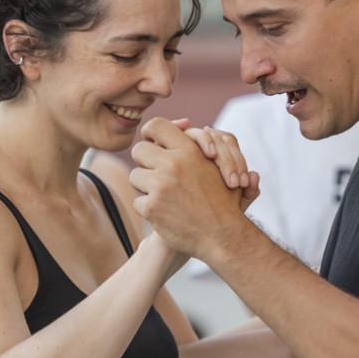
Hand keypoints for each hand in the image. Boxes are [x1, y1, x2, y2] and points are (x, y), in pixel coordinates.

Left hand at [130, 117, 254, 259]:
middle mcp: (173, 164)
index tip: (153, 144)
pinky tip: (166, 214)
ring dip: (146, 187)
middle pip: (139, 150)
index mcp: (188, 150)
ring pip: (136, 176)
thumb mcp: (217, 164)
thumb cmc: (222, 199)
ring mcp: (161, 185)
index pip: (155, 126)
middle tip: (157, 174)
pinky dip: (149, 209)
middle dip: (145, 162)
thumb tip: (184, 122)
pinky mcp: (152, 206)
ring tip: (165, 197)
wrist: (222, 235)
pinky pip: (138, 201)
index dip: (150, 134)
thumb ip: (199, 141)